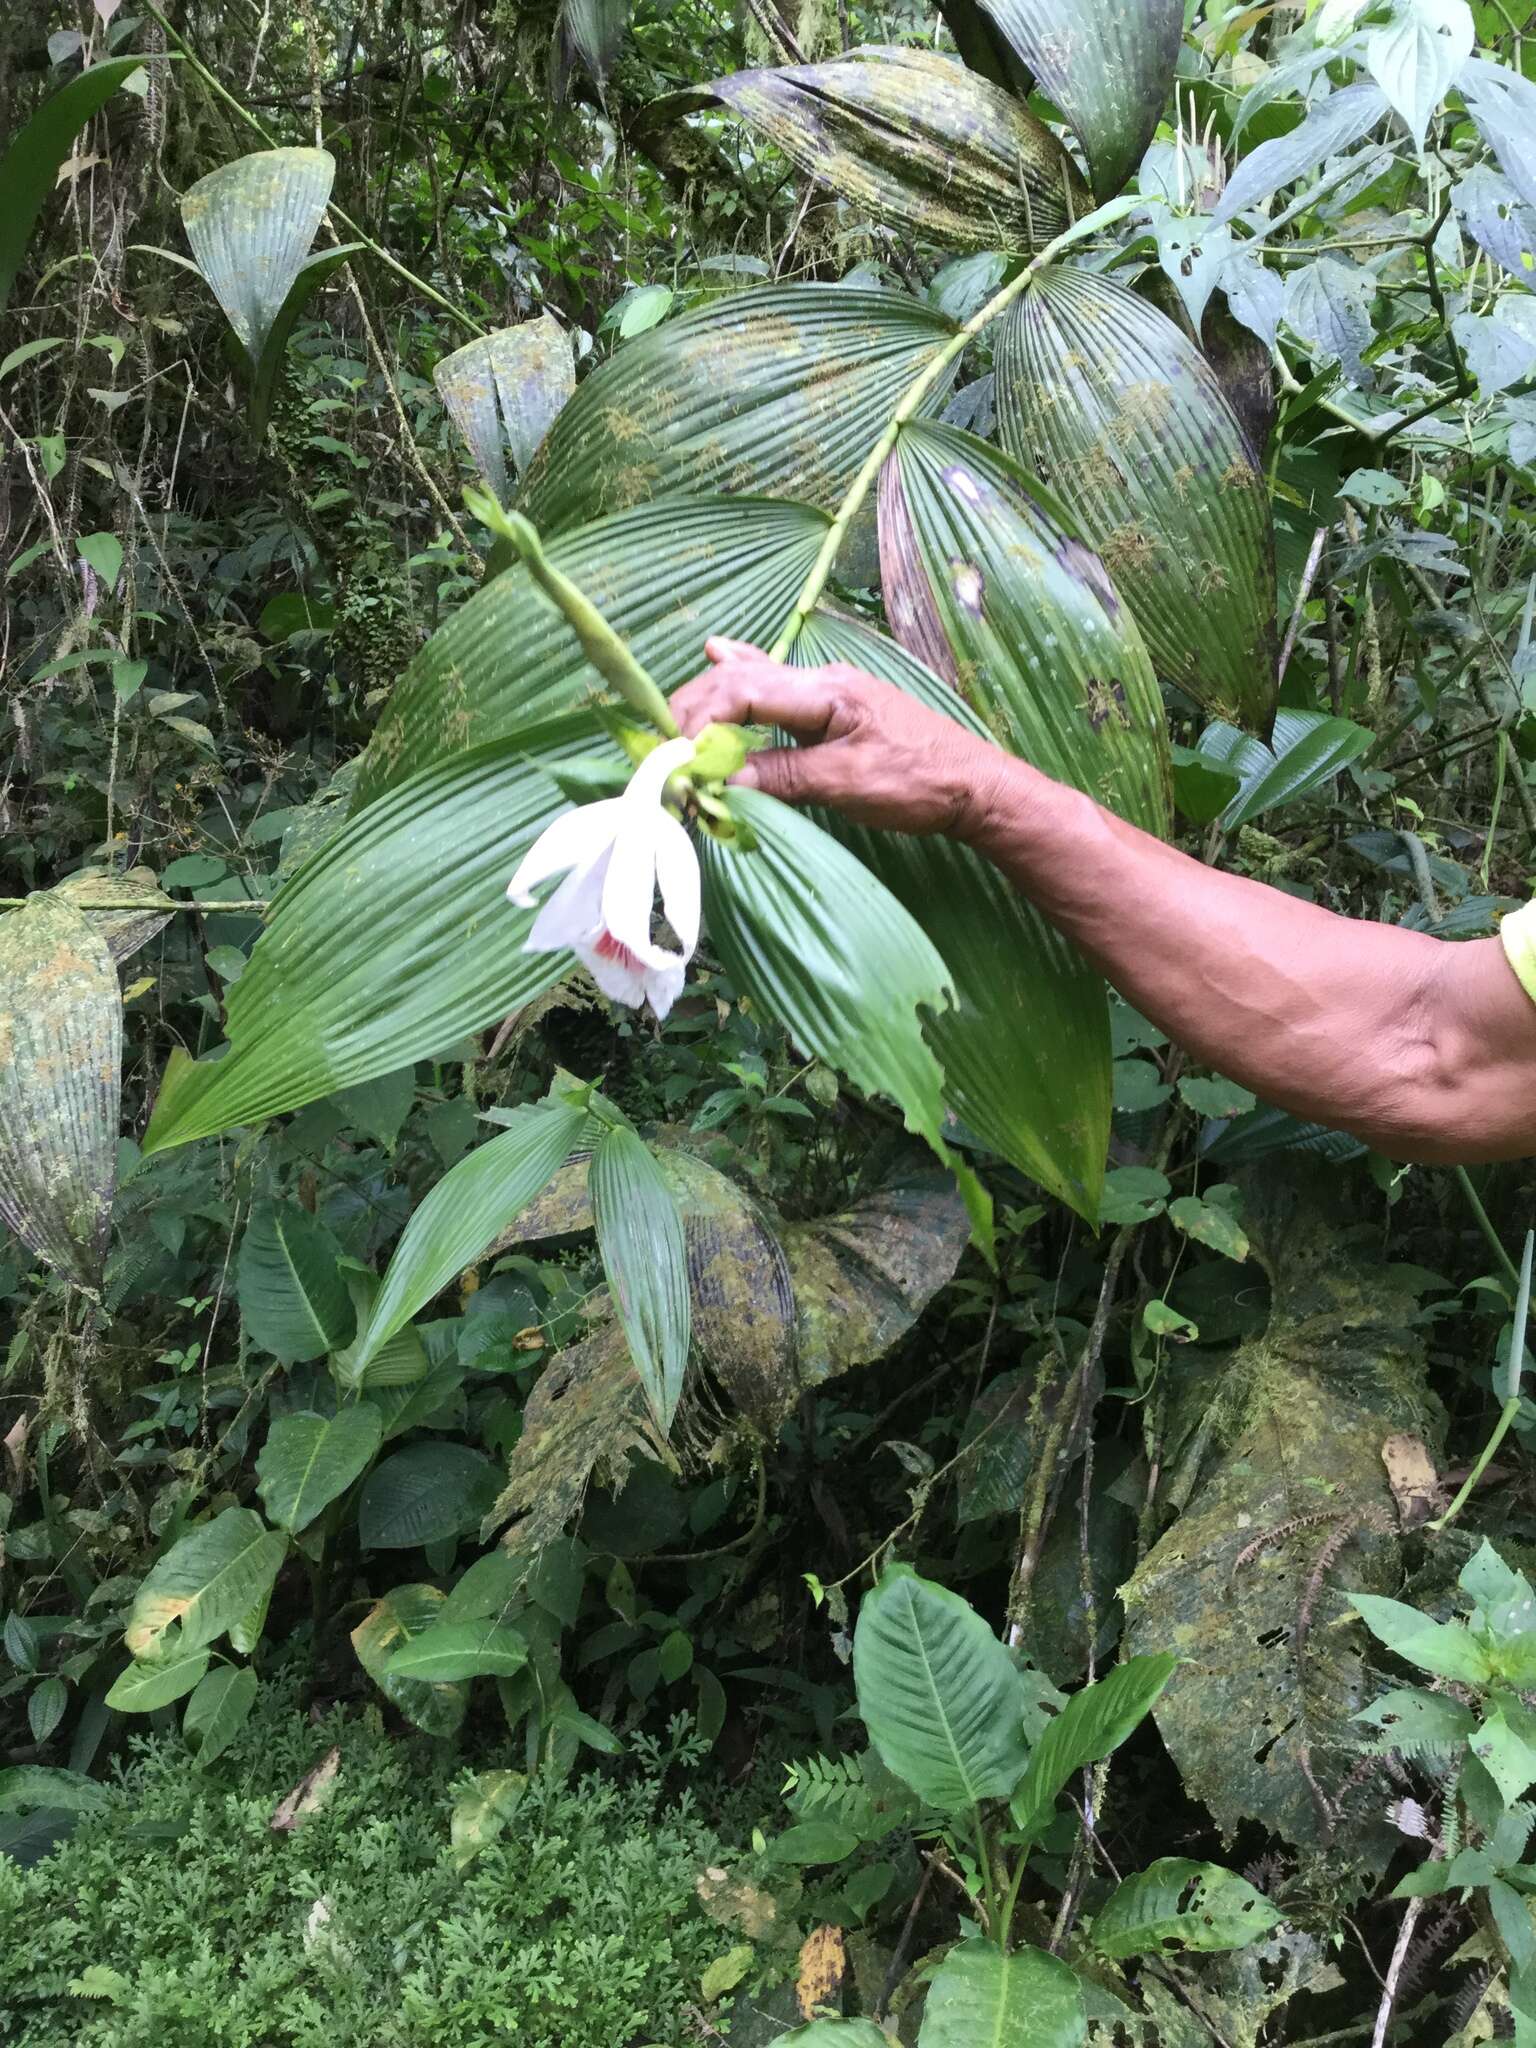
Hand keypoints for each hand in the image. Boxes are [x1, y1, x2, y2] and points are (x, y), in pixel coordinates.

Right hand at [671, 638, 1003, 837]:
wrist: (976, 787)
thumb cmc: (920, 783)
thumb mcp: (846, 784)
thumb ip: (780, 776)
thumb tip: (718, 781)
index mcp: (824, 690)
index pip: (740, 691)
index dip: (697, 723)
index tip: (674, 763)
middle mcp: (822, 680)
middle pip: (739, 681)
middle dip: (693, 712)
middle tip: (661, 753)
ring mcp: (828, 691)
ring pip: (753, 681)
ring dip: (710, 700)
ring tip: (673, 721)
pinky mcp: (834, 709)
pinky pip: (775, 685)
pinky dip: (741, 678)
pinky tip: (719, 652)